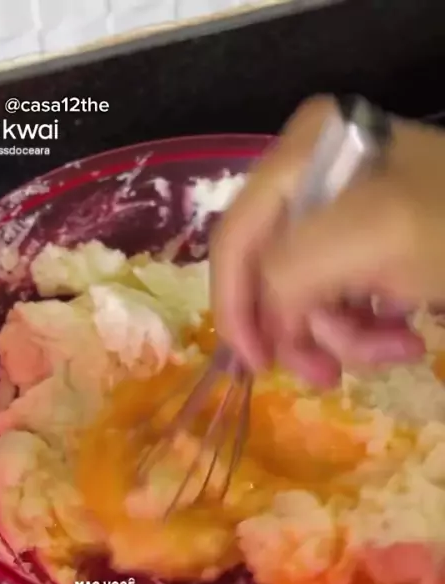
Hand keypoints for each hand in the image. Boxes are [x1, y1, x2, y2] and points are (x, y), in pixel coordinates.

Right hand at [211, 95, 444, 384]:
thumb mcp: (374, 234)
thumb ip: (292, 267)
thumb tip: (264, 314)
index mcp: (299, 156)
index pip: (234, 241)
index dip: (235, 307)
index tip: (257, 366)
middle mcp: (309, 181)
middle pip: (269, 277)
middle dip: (304, 328)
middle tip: (331, 374)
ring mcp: (340, 217)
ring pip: (305, 300)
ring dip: (345, 337)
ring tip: (395, 347)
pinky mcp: (367, 250)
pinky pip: (341, 304)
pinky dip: (368, 332)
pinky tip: (404, 336)